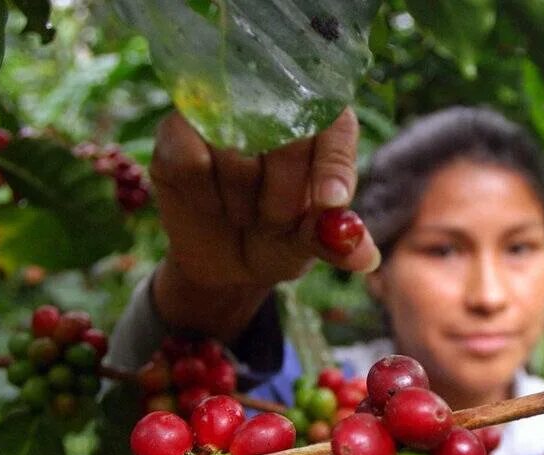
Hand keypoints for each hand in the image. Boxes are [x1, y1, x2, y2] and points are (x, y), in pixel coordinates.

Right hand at [149, 108, 380, 337]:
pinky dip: (206, 197)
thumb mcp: (310, 244)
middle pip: (286, 140)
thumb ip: (336, 242)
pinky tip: (210, 204)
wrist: (227, 260)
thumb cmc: (280, 238)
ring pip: (237, 155)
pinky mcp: (176, 131)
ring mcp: (221, 112)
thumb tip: (367, 260)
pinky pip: (194, 162)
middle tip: (275, 222)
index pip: (335, 127)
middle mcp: (271, 105)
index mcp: (319, 121)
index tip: (331, 203)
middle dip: (284, 199)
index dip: (332, 167)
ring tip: (243, 213)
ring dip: (243, 203)